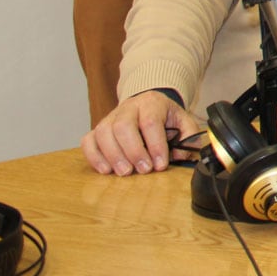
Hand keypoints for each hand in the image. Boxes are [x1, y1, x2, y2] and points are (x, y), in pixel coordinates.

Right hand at [83, 91, 198, 174]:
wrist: (147, 105)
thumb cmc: (165, 117)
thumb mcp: (183, 121)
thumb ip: (188, 136)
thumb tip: (182, 155)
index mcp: (152, 103)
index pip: (150, 122)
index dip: (155, 145)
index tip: (160, 164)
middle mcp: (128, 107)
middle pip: (123, 126)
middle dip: (133, 151)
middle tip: (143, 170)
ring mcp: (109, 118)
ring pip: (103, 133)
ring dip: (113, 156)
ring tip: (125, 172)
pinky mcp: (97, 130)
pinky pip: (88, 141)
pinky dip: (94, 157)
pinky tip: (106, 170)